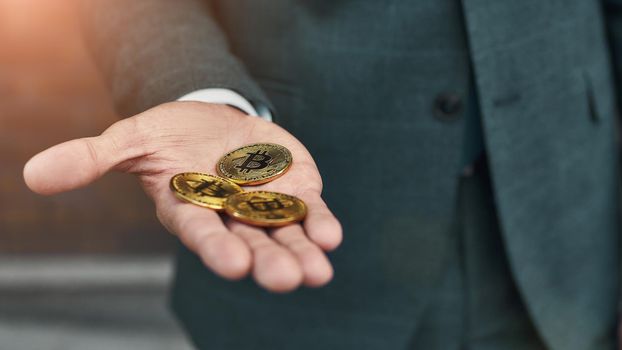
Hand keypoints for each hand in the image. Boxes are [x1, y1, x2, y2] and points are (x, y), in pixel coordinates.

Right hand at [23, 102, 341, 291]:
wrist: (213, 119)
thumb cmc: (169, 135)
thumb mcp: (131, 139)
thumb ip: (93, 158)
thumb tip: (33, 175)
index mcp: (191, 208)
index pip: (202, 232)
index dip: (216, 246)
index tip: (232, 264)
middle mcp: (230, 215)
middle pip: (250, 241)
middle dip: (267, 260)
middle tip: (284, 280)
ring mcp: (265, 203)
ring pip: (285, 233)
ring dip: (302, 252)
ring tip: (317, 273)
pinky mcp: (295, 187)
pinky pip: (310, 209)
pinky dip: (320, 222)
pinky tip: (331, 236)